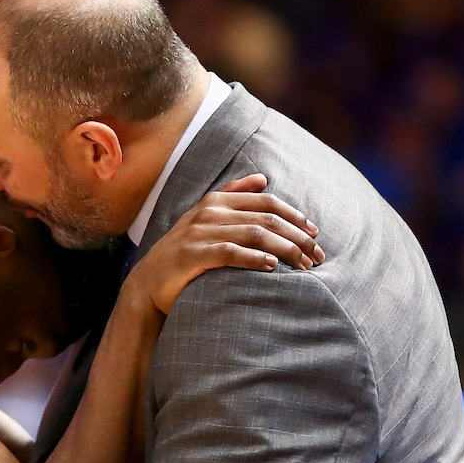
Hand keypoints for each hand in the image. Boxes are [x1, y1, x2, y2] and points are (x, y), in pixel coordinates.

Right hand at [132, 174, 323, 314]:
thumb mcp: (205, 219)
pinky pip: (230, 253)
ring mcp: (199, 232)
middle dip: (297, 237)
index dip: (295, 216)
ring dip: (285, 250)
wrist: (147, 284)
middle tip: (316, 257)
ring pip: (254, 234)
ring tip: (302, 265)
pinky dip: (254, 258)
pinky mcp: (192, 254)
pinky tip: (272, 266)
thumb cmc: (183, 254)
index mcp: (215, 200)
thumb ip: (232, 195)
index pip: (267, 202)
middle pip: (266, 219)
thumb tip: (262, 178)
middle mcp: (208, 212)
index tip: (315, 234)